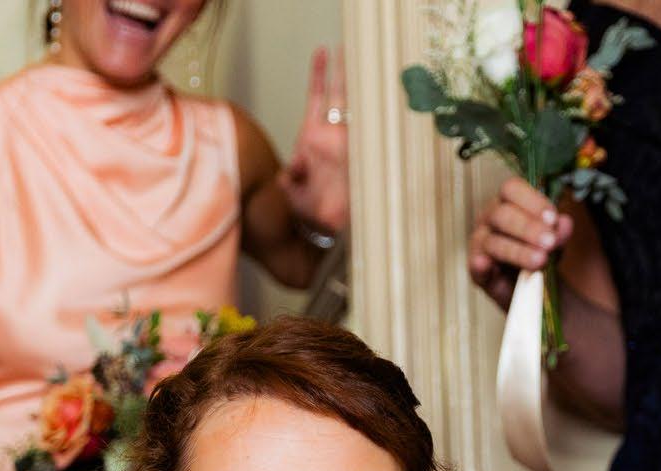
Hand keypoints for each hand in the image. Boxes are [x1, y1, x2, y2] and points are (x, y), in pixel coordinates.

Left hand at [279, 44, 349, 237]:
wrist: (321, 234)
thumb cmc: (306, 211)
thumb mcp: (291, 191)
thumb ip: (292, 176)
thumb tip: (293, 171)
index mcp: (313, 137)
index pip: (317, 99)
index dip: (320, 75)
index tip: (323, 51)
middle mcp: (332, 138)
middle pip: (341, 96)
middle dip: (346, 71)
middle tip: (352, 46)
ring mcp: (346, 149)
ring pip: (355, 113)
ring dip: (361, 92)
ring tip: (367, 69)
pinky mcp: (357, 162)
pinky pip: (364, 142)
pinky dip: (368, 132)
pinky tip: (364, 129)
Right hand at [467, 174, 570, 310]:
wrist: (527, 285)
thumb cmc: (535, 252)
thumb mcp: (553, 241)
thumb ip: (559, 232)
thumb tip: (564, 224)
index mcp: (507, 201)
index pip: (512, 189)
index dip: (533, 201)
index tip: (553, 219)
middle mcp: (489, 217)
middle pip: (502, 214)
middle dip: (528, 228)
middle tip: (549, 242)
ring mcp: (479, 241)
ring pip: (494, 242)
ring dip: (518, 251)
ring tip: (540, 260)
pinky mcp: (475, 268)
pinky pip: (476, 264)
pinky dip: (482, 265)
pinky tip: (488, 266)